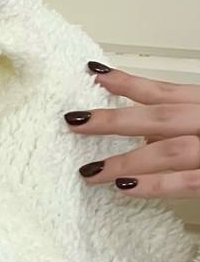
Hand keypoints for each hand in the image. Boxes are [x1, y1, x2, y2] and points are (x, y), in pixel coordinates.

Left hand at [65, 62, 199, 199]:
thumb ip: (178, 128)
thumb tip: (145, 135)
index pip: (163, 91)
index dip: (128, 83)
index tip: (94, 74)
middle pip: (158, 117)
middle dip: (113, 120)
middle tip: (74, 121)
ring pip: (168, 151)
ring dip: (125, 160)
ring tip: (90, 171)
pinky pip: (186, 182)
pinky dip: (155, 184)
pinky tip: (124, 187)